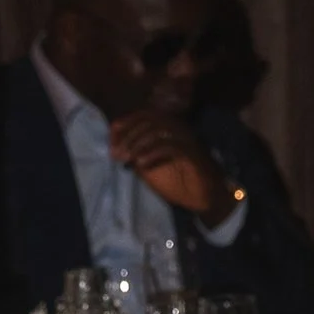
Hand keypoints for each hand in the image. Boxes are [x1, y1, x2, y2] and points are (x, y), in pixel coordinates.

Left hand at [106, 108, 233, 220]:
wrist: (202, 199)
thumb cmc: (177, 183)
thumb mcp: (148, 167)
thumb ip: (136, 154)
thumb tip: (118, 146)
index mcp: (169, 129)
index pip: (144, 115)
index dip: (125, 124)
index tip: (111, 141)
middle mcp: (179, 129)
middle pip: (149, 119)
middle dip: (128, 135)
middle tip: (116, 153)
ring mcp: (187, 140)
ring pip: (159, 130)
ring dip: (138, 143)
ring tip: (126, 158)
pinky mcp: (193, 154)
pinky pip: (170, 147)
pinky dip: (152, 153)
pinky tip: (140, 163)